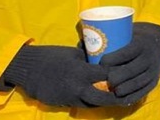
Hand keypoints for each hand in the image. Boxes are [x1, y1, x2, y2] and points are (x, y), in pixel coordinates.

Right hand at [3, 45, 119, 106]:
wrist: (29, 70)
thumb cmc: (52, 56)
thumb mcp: (73, 54)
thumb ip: (88, 60)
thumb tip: (104, 57)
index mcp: (81, 72)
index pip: (107, 76)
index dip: (120, 76)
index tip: (130, 73)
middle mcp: (78, 87)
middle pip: (104, 97)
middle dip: (117, 97)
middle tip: (128, 92)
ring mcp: (70, 98)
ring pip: (94, 104)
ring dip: (106, 102)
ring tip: (119, 98)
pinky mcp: (64, 104)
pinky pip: (83, 105)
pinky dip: (93, 103)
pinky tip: (102, 99)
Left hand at [101, 23, 159, 104]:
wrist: (158, 43)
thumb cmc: (134, 38)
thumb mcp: (125, 34)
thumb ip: (107, 40)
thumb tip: (79, 45)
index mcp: (141, 44)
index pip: (125, 53)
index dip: (111, 60)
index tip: (101, 63)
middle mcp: (149, 57)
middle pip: (129, 71)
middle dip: (114, 78)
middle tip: (103, 79)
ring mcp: (153, 70)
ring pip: (136, 83)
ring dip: (121, 89)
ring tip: (110, 90)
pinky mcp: (154, 81)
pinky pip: (142, 92)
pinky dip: (131, 97)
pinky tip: (120, 98)